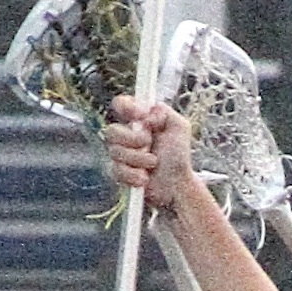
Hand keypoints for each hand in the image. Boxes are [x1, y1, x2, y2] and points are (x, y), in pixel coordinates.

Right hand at [103, 97, 198, 213]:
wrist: (176, 186)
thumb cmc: (178, 156)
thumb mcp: (179, 127)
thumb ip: (164, 112)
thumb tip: (145, 115)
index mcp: (138, 120)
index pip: (121, 104)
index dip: (127, 107)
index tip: (141, 116)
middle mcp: (126, 134)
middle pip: (112, 131)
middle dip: (132, 139)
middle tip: (149, 144)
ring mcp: (120, 154)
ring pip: (115, 152)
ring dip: (137, 159)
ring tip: (153, 163)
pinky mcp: (119, 173)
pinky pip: (116, 170)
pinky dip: (133, 175)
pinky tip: (145, 178)